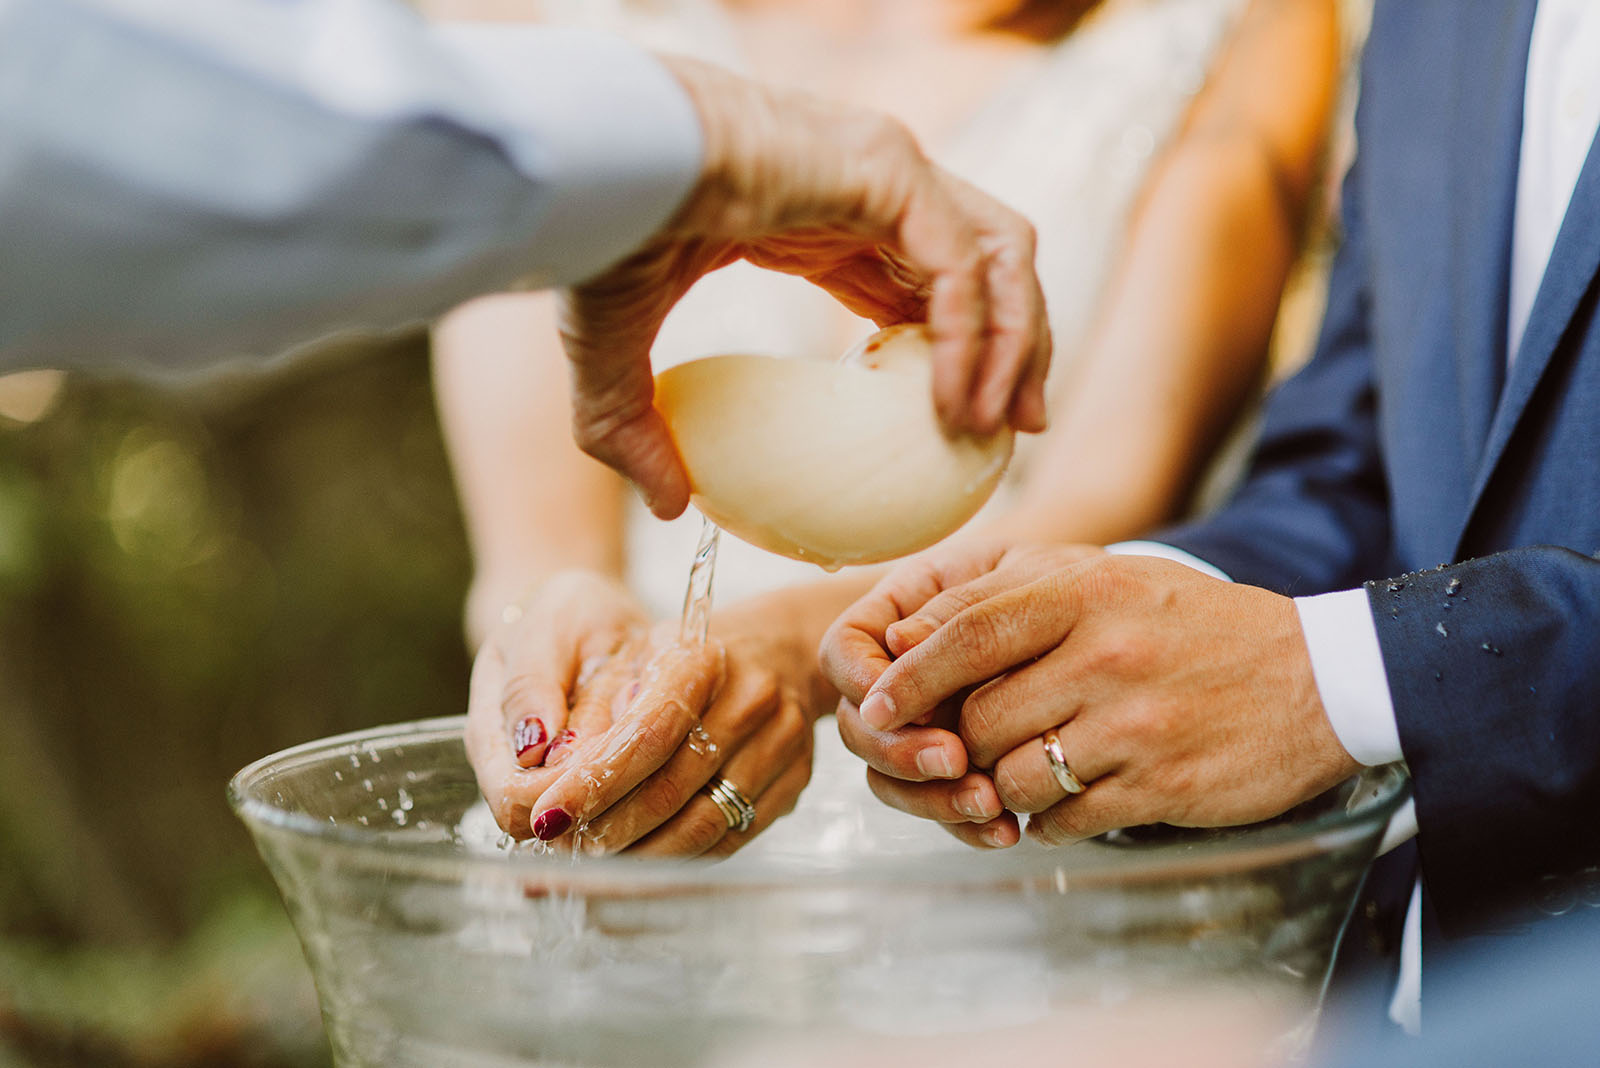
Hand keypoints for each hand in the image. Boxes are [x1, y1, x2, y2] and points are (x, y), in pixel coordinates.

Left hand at [466, 573, 815, 855]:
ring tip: (594, 865)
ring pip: (703, 824)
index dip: (595, 782)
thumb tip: (548, 767)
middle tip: (564, 850)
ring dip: (642, 856)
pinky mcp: (795, 782)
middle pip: (673, 788)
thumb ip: (591, 707)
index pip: (646, 734)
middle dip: (610, 829)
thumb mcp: (632, 655)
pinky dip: (680, 859)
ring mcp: (781, 744)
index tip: (551, 815)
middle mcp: (751, 701)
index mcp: (703, 661)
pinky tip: (642, 862)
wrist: (778, 648)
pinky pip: (731, 839)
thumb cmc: (686, 656)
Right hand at [562, 57, 1050, 518]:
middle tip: (1015, 429)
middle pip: (985, 265)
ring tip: (1001, 426)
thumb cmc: (600, 237)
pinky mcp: (891, 170)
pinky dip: (974, 336)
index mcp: (827, 218)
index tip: (966, 421)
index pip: (925, 278)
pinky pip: (963, 263)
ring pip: (999, 257)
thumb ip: (637, 431)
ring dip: (1015, 342)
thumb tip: (669, 510)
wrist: (592, 169)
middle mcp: (872, 190)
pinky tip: (957, 403)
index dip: (959, 346)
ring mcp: (888, 174)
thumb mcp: (613, 354)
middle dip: (1015, 343)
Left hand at [833, 552, 1358, 846]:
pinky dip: (1050, 820)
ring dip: (1004, 787)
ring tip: (1029, 772)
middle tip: (967, 749)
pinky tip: (1072, 798)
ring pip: (1013, 777)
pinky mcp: (1159, 787)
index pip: (964, 635)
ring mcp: (1132, 727)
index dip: (909, 677)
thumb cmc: (1193, 627)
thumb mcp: (1107, 581)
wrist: (1320, 679)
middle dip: (959, 744)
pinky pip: (1063, 821)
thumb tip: (909, 633)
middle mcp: (1103, 657)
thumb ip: (1010, 598)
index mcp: (1083, 595)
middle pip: (978, 719)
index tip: (877, 706)